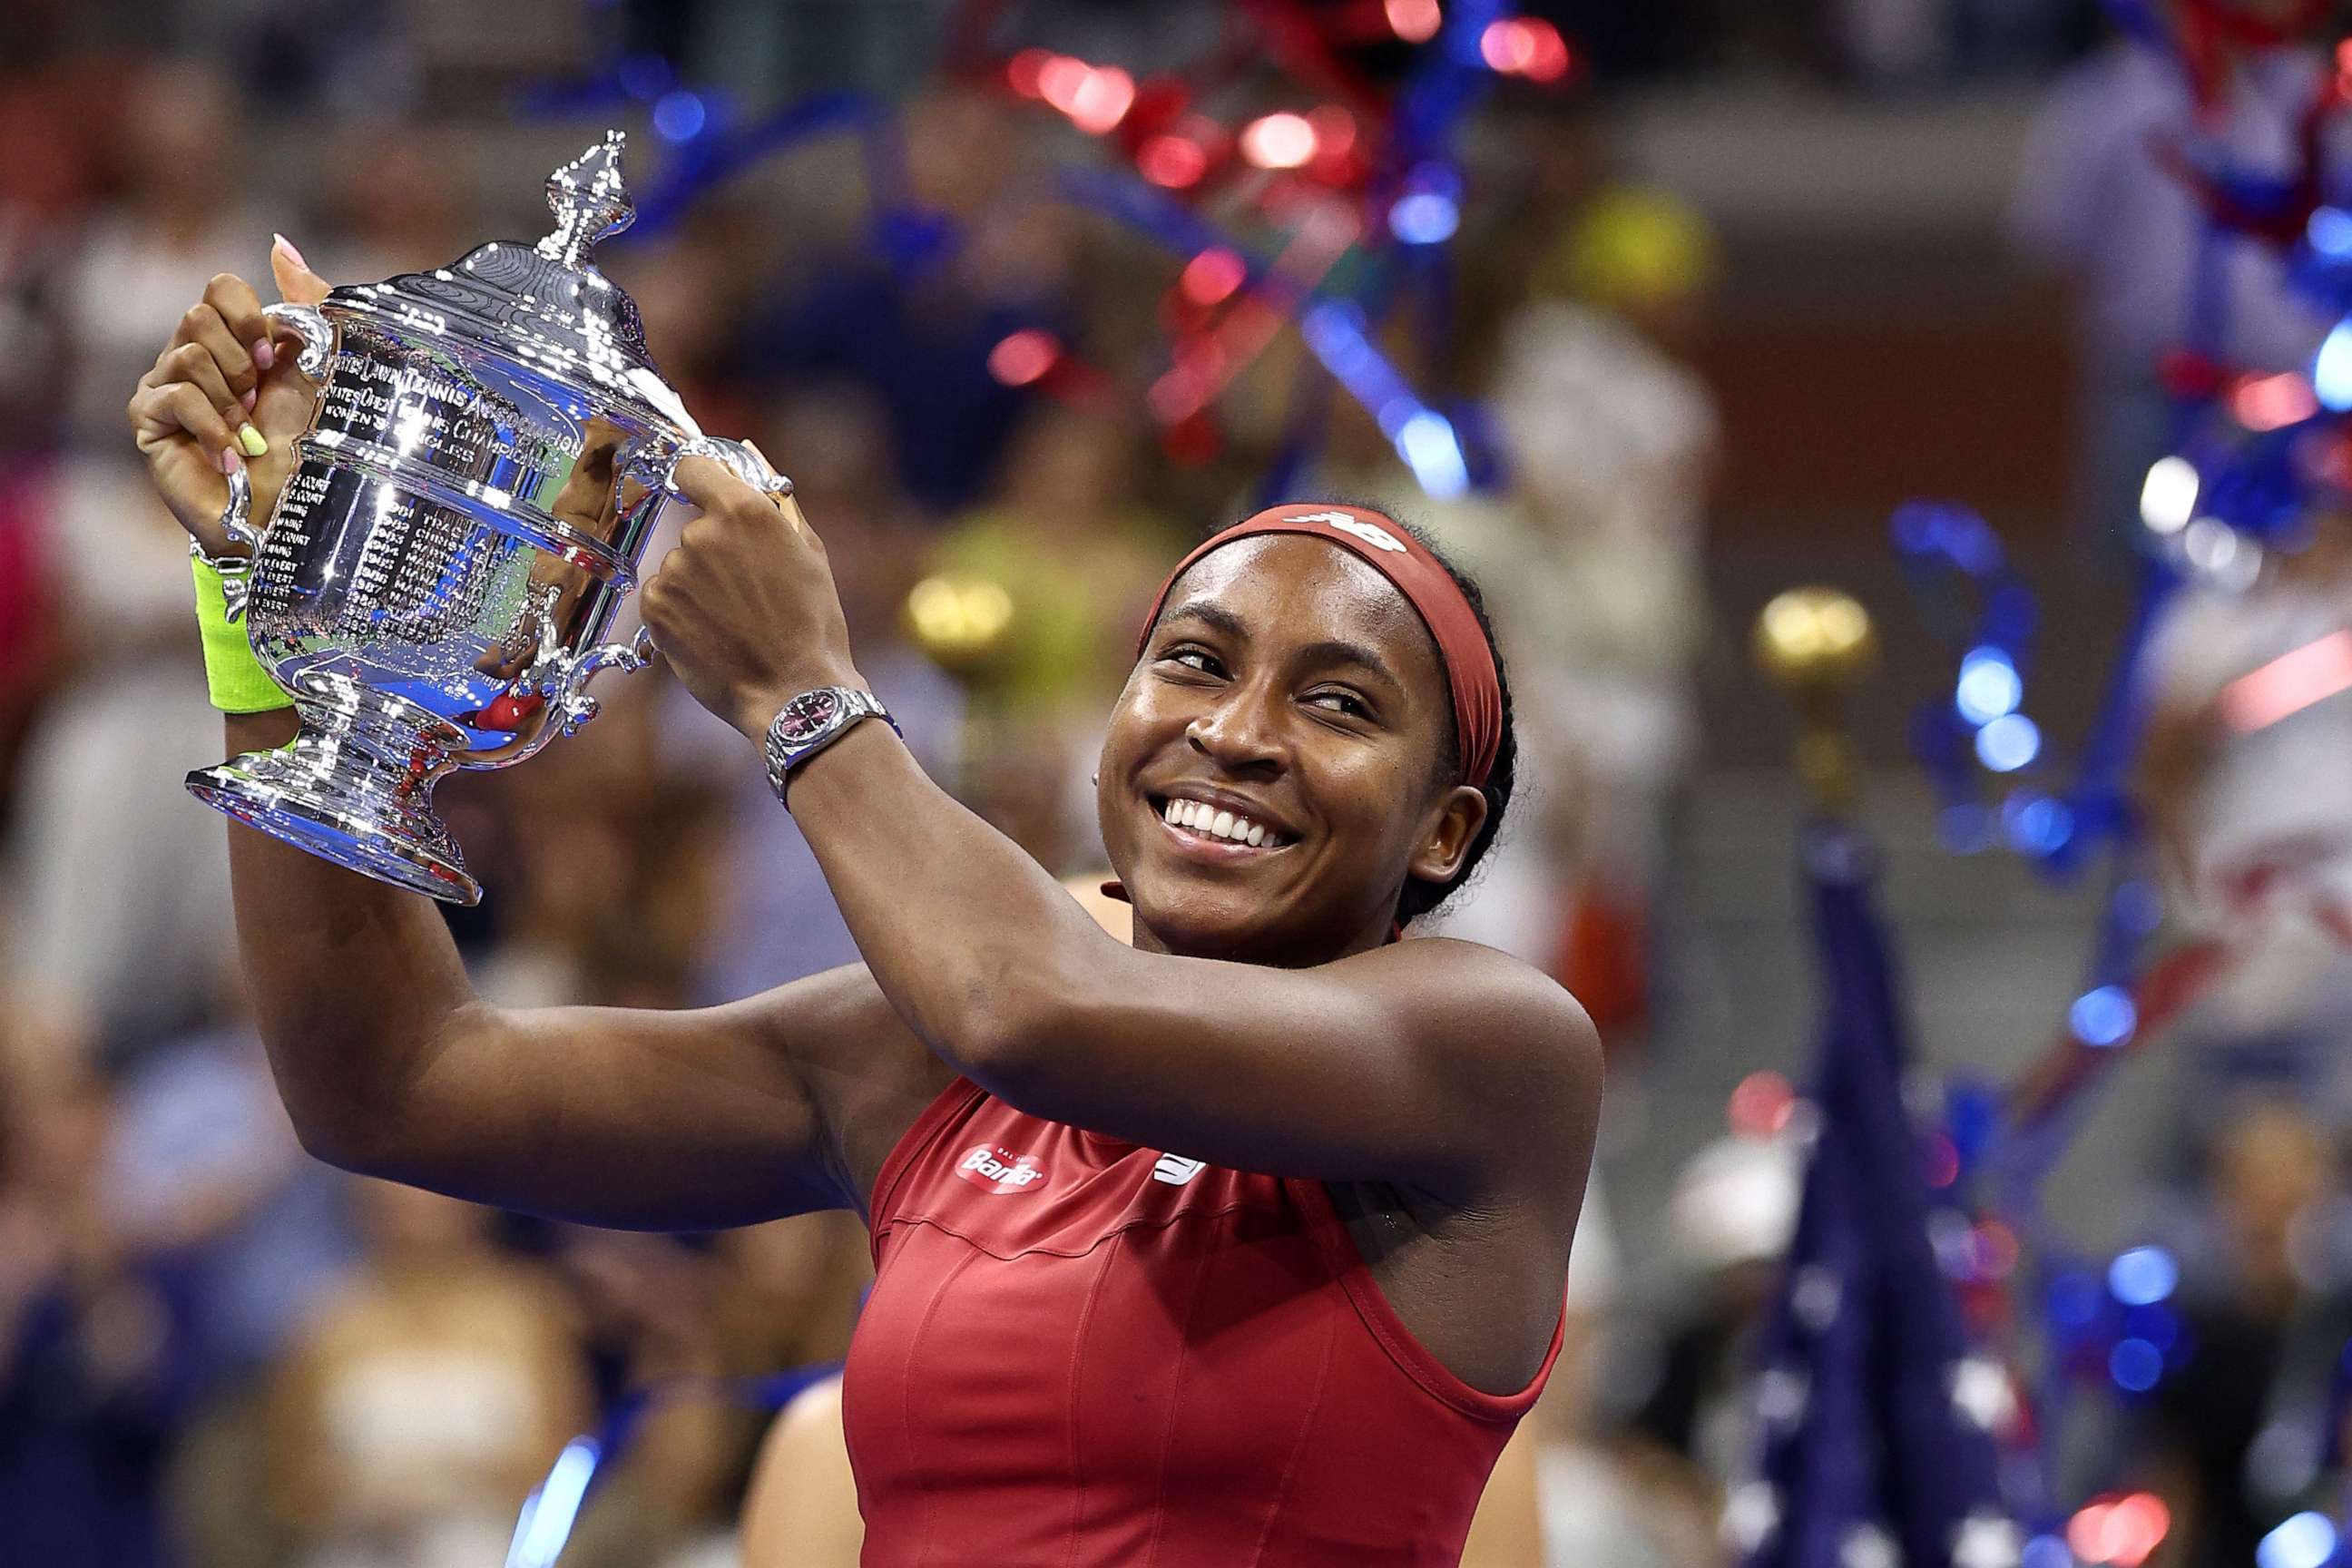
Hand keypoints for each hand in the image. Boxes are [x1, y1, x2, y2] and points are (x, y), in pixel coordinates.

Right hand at [126, 235, 330, 554]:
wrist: (290, 513)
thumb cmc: (306, 446)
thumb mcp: (317, 367)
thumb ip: (307, 305)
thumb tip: (279, 244)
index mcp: (231, 339)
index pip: (220, 287)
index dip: (249, 316)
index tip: (273, 357)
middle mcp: (191, 354)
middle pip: (198, 316)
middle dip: (240, 363)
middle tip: (257, 402)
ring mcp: (164, 387)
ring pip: (187, 354)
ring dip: (230, 401)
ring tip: (246, 436)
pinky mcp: (148, 421)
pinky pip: (174, 395)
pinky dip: (214, 429)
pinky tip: (232, 458)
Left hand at [640, 451, 860, 740]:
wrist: (794, 693)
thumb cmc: (813, 624)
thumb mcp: (809, 551)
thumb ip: (775, 498)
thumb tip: (748, 453)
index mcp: (744, 509)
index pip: (694, 465)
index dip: (701, 480)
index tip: (707, 495)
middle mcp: (701, 534)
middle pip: (694, 526)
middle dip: (716, 550)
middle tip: (749, 590)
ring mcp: (674, 572)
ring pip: (680, 566)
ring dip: (700, 585)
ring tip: (736, 620)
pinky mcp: (656, 608)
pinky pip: (664, 597)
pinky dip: (684, 612)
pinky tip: (716, 634)